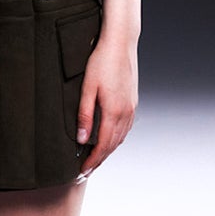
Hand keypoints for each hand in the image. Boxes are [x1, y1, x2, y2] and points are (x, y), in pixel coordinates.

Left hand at [76, 32, 137, 176]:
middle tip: (86, 171)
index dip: (92, 161)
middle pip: (112, 146)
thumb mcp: (87, 88)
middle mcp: (126, 113)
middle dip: (99, 160)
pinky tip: (108, 140)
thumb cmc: (101, 62)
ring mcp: (131, 108)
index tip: (82, 172)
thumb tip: (82, 139)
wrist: (121, 44)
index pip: (102, 146)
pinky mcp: (133, 102)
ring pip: (120, 138)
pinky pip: (125, 128)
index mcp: (113, 112)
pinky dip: (116, 139)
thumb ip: (84, 115)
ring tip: (95, 159)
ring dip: (108, 151)